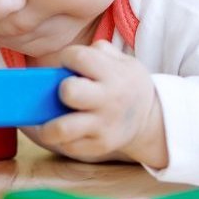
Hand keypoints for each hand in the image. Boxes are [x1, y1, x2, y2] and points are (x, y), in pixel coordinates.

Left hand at [25, 40, 167, 167]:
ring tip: (47, 120)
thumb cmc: (125, 84)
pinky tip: (60, 131)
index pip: (79, 57)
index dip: (67, 58)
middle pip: (69, 92)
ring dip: (47, 125)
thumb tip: (68, 61)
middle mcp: (108, 100)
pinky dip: (58, 139)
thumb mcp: (123, 62)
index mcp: (113, 74)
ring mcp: (103, 126)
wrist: (151, 119)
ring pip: (62, 129)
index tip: (68, 64)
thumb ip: (97, 53)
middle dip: (59, 90)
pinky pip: (68, 146)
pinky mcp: (99, 145)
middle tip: (63, 94)